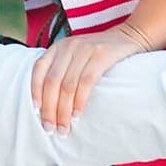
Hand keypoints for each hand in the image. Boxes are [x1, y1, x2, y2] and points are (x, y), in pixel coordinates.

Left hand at [31, 23, 153, 133]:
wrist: (130, 36)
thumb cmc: (99, 53)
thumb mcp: (76, 55)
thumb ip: (62, 69)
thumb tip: (46, 103)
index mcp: (58, 47)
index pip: (39, 70)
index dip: (35, 92)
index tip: (36, 112)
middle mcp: (68, 46)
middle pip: (52, 82)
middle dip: (50, 109)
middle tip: (51, 129)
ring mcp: (84, 49)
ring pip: (67, 85)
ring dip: (64, 110)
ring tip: (64, 127)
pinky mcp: (101, 55)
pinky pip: (86, 82)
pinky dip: (80, 101)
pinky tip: (78, 114)